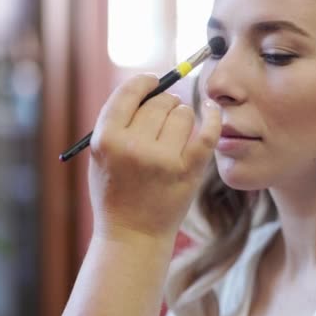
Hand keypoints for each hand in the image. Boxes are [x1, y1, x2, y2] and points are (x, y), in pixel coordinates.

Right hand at [88, 74, 220, 240]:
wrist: (132, 236)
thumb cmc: (116, 193)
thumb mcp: (101, 157)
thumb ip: (117, 123)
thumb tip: (148, 85)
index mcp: (106, 140)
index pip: (128, 93)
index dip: (144, 82)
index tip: (152, 80)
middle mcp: (133, 147)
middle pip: (159, 102)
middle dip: (165, 102)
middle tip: (166, 112)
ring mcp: (163, 160)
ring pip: (183, 113)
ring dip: (182, 115)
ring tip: (175, 132)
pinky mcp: (189, 171)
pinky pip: (208, 131)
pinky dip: (213, 116)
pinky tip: (212, 108)